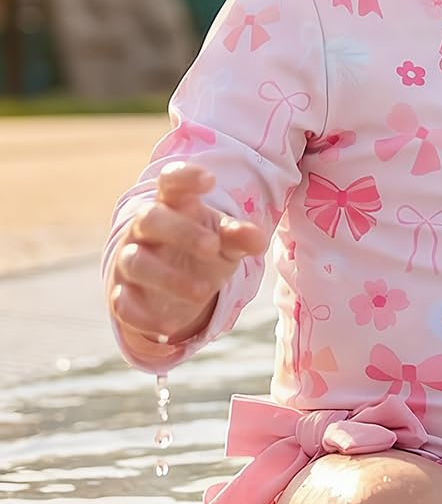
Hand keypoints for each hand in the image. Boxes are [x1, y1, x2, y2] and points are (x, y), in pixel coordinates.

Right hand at [109, 161, 268, 344]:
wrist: (173, 284)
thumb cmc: (202, 249)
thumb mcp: (225, 241)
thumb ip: (239, 237)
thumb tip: (258, 240)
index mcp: (172, 204)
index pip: (170, 181)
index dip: (185, 176)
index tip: (210, 180)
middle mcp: (144, 228)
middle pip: (151, 218)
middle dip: (180, 231)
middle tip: (213, 247)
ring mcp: (129, 259)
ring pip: (136, 262)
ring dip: (168, 277)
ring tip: (204, 292)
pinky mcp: (121, 293)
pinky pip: (122, 303)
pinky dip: (143, 316)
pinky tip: (169, 326)